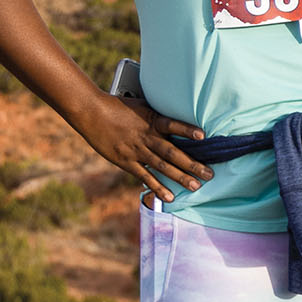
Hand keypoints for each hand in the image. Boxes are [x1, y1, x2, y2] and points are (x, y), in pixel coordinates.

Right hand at [75, 95, 210, 205]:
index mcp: (152, 120)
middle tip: (209, 174)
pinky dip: (158, 187)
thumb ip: (158, 114)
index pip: (172, 124)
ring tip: (196, 186)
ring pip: (162, 166)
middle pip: (173, 152)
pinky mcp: (127, 161)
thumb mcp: (142, 105)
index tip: (203, 136)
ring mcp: (137, 150)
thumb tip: (178, 116)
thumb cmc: (118, 106)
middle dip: (193, 164)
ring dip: (180, 177)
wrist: (92, 113)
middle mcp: (146, 137)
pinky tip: (170, 196)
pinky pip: (145, 176)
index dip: (187, 130)